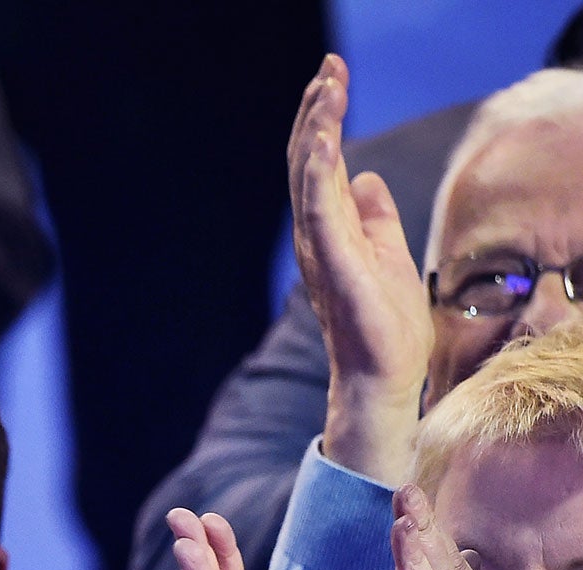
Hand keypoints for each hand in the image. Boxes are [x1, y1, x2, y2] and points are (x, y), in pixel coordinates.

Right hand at [290, 54, 431, 482]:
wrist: (382, 374)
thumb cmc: (385, 323)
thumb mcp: (388, 252)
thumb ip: (374, 216)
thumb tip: (366, 178)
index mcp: (328, 230)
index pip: (319, 164)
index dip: (325, 119)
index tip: (335, 76)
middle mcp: (314, 236)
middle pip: (308, 162)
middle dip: (318, 111)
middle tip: (330, 67)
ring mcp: (319, 250)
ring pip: (309, 178)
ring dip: (318, 130)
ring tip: (328, 88)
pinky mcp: (333, 264)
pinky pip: (319, 211)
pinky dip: (320, 174)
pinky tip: (327, 141)